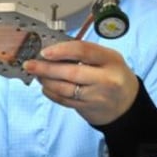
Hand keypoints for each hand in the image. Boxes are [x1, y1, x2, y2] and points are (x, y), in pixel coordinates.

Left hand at [24, 41, 138, 125]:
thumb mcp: (108, 58)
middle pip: (71, 72)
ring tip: (37, 74)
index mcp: (111, 60)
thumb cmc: (113, 75)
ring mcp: (97, 96)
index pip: (83, 51)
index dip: (61, 50)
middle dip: (46, 68)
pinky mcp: (88, 108)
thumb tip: (54, 48)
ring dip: (46, 81)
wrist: (127, 104)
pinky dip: (51, 93)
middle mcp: (106, 78)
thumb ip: (86, 53)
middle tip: (30, 64)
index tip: (44, 51)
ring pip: (65, 88)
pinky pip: (64, 101)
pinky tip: (45, 87)